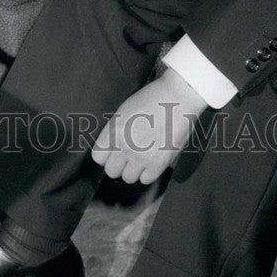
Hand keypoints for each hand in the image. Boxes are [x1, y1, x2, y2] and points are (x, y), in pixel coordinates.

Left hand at [92, 69, 208, 184]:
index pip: (98, 157)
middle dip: (118, 163)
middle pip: (111, 171)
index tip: (112, 151)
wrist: (178, 97)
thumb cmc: (152, 98)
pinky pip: (146, 179)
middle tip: (128, 154)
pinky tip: (153, 160)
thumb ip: (115, 131)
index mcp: (114, 131)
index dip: (105, 154)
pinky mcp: (159, 164)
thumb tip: (112, 147)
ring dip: (133, 169)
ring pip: (128, 178)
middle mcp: (124, 146)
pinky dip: (148, 172)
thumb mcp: (125, 111)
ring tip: (142, 157)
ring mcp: (141, 157)